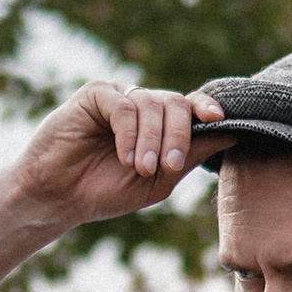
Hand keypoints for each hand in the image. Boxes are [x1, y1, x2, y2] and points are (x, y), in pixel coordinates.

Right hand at [9, 83, 220, 235]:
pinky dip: (130, 133)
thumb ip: (192, 154)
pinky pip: (124, 105)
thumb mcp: (160, 179)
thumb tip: (232, 132)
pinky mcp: (95, 94)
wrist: (59, 197)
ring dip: (153, 140)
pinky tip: (125, 157)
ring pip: (152, 104)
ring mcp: (119, 96)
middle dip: (179, 135)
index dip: (207, 107)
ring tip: (142, 168)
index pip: (191, 105)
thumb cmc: (108, 191)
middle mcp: (142, 104)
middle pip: (176, 104)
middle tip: (169, 165)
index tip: (218, 118)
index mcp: (160, 123)